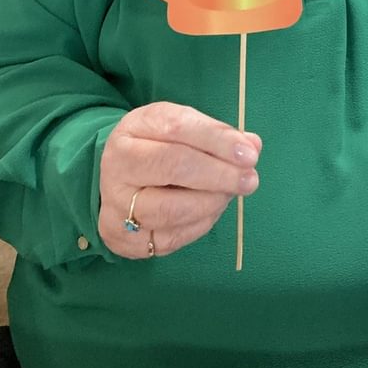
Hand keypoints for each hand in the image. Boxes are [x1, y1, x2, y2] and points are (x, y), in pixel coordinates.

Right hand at [98, 102, 260, 258]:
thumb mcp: (181, 128)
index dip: (218, 140)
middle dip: (219, 174)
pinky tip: (213, 209)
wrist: (114, 180)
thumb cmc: (156, 147)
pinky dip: (201, 224)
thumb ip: (216, 134)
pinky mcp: (122, 239)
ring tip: (231, 194)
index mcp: (133, 129)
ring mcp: (116, 205)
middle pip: (173, 166)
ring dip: (212, 203)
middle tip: (250, 180)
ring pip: (171, 209)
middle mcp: (118, 165)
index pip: (178, 128)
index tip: (250, 154)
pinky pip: (170, 237)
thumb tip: (253, 145)